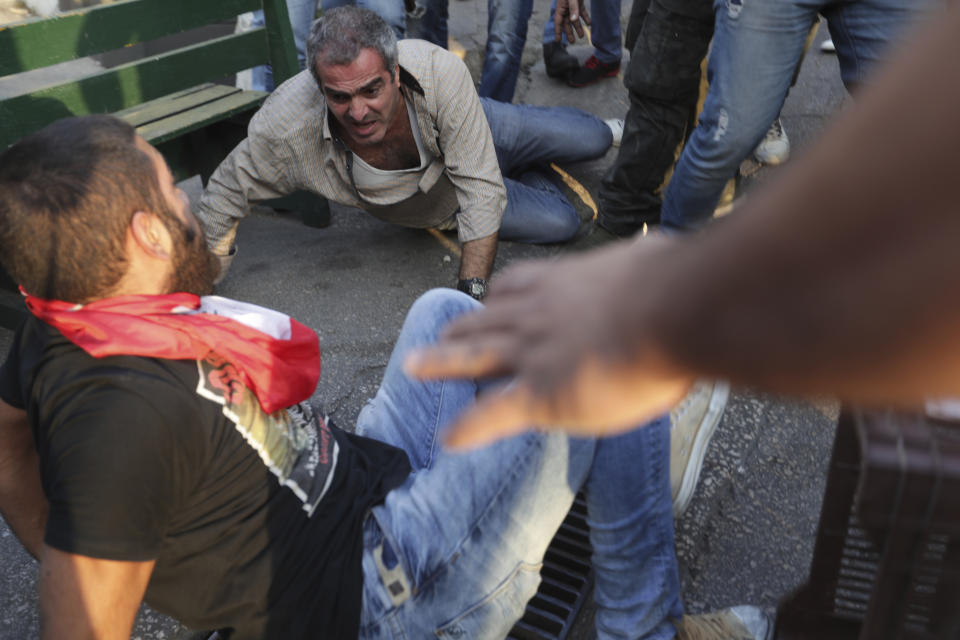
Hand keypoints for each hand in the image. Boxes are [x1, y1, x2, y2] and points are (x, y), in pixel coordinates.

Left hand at [406, 237, 693, 448]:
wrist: (671, 312)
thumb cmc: (672, 284)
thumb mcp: (655, 259)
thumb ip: (646, 259)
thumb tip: (660, 247)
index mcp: (561, 283)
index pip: (517, 286)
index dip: (500, 297)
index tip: (492, 302)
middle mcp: (535, 314)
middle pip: (485, 319)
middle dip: (461, 327)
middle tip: (444, 333)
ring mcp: (530, 354)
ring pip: (471, 357)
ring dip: (440, 362)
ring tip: (414, 366)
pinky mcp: (538, 394)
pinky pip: (490, 414)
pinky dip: (467, 428)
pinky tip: (449, 438)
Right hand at [555, 0, 590, 43]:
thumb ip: (573, 8)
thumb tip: (573, 20)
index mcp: (561, 8)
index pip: (558, 22)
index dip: (558, 31)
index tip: (558, 40)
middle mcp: (566, 9)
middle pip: (567, 23)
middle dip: (569, 33)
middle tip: (572, 42)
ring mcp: (573, 6)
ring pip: (575, 19)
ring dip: (578, 28)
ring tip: (581, 36)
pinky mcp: (580, 3)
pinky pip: (582, 13)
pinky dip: (585, 18)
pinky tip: (589, 24)